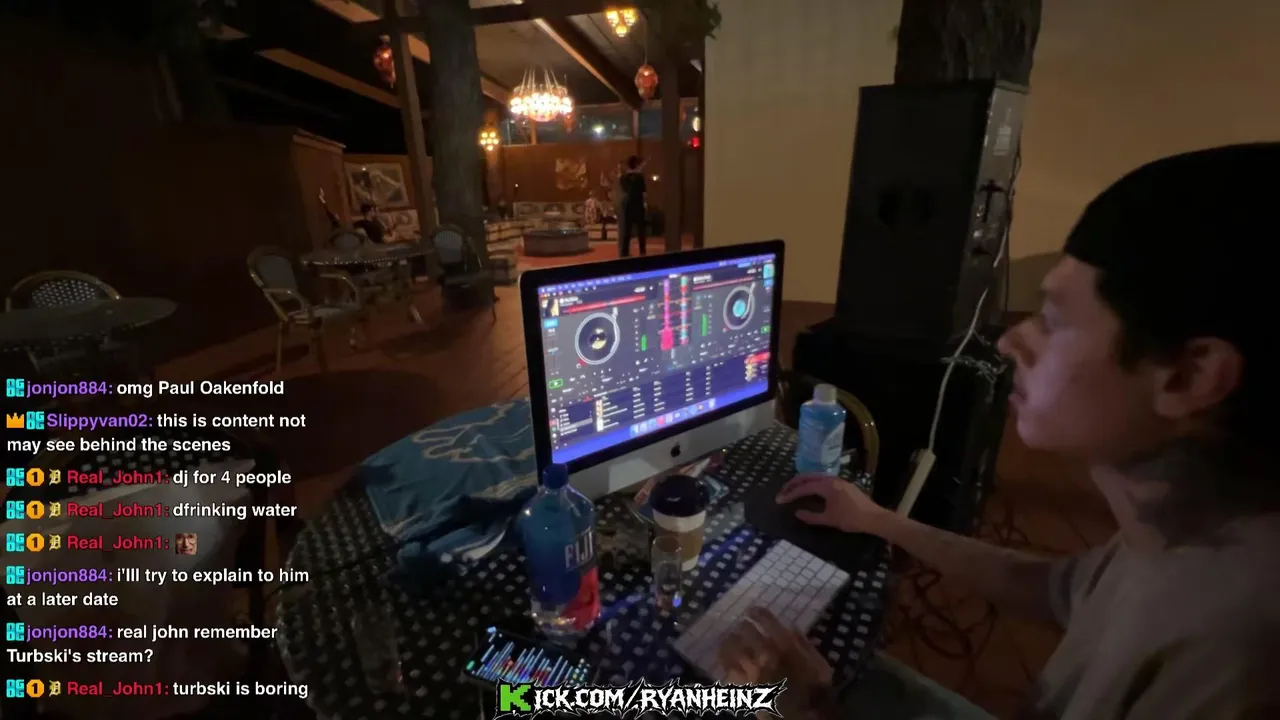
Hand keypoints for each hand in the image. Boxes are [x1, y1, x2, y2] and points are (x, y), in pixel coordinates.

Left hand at [718, 608, 833, 716]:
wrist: (804, 716)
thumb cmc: (815, 690)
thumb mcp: (820, 664)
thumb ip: (805, 644)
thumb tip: (791, 627)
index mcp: (785, 645)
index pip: (766, 620)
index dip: (756, 613)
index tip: (752, 611)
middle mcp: (766, 653)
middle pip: (746, 630)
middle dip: (742, 626)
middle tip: (741, 626)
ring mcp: (752, 669)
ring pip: (733, 646)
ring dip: (730, 639)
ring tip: (728, 638)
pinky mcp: (744, 684)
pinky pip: (728, 668)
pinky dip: (724, 659)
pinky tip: (723, 656)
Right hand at [776, 474, 888, 533]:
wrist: (874, 518)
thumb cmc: (851, 519)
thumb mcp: (829, 520)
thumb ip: (811, 516)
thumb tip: (797, 513)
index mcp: (826, 486)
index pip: (803, 487)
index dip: (790, 494)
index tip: (779, 500)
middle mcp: (831, 479)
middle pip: (807, 477)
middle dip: (793, 483)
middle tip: (783, 492)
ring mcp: (838, 480)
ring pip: (816, 476)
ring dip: (803, 482)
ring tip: (793, 490)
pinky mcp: (843, 484)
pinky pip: (823, 479)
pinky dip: (812, 483)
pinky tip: (811, 490)